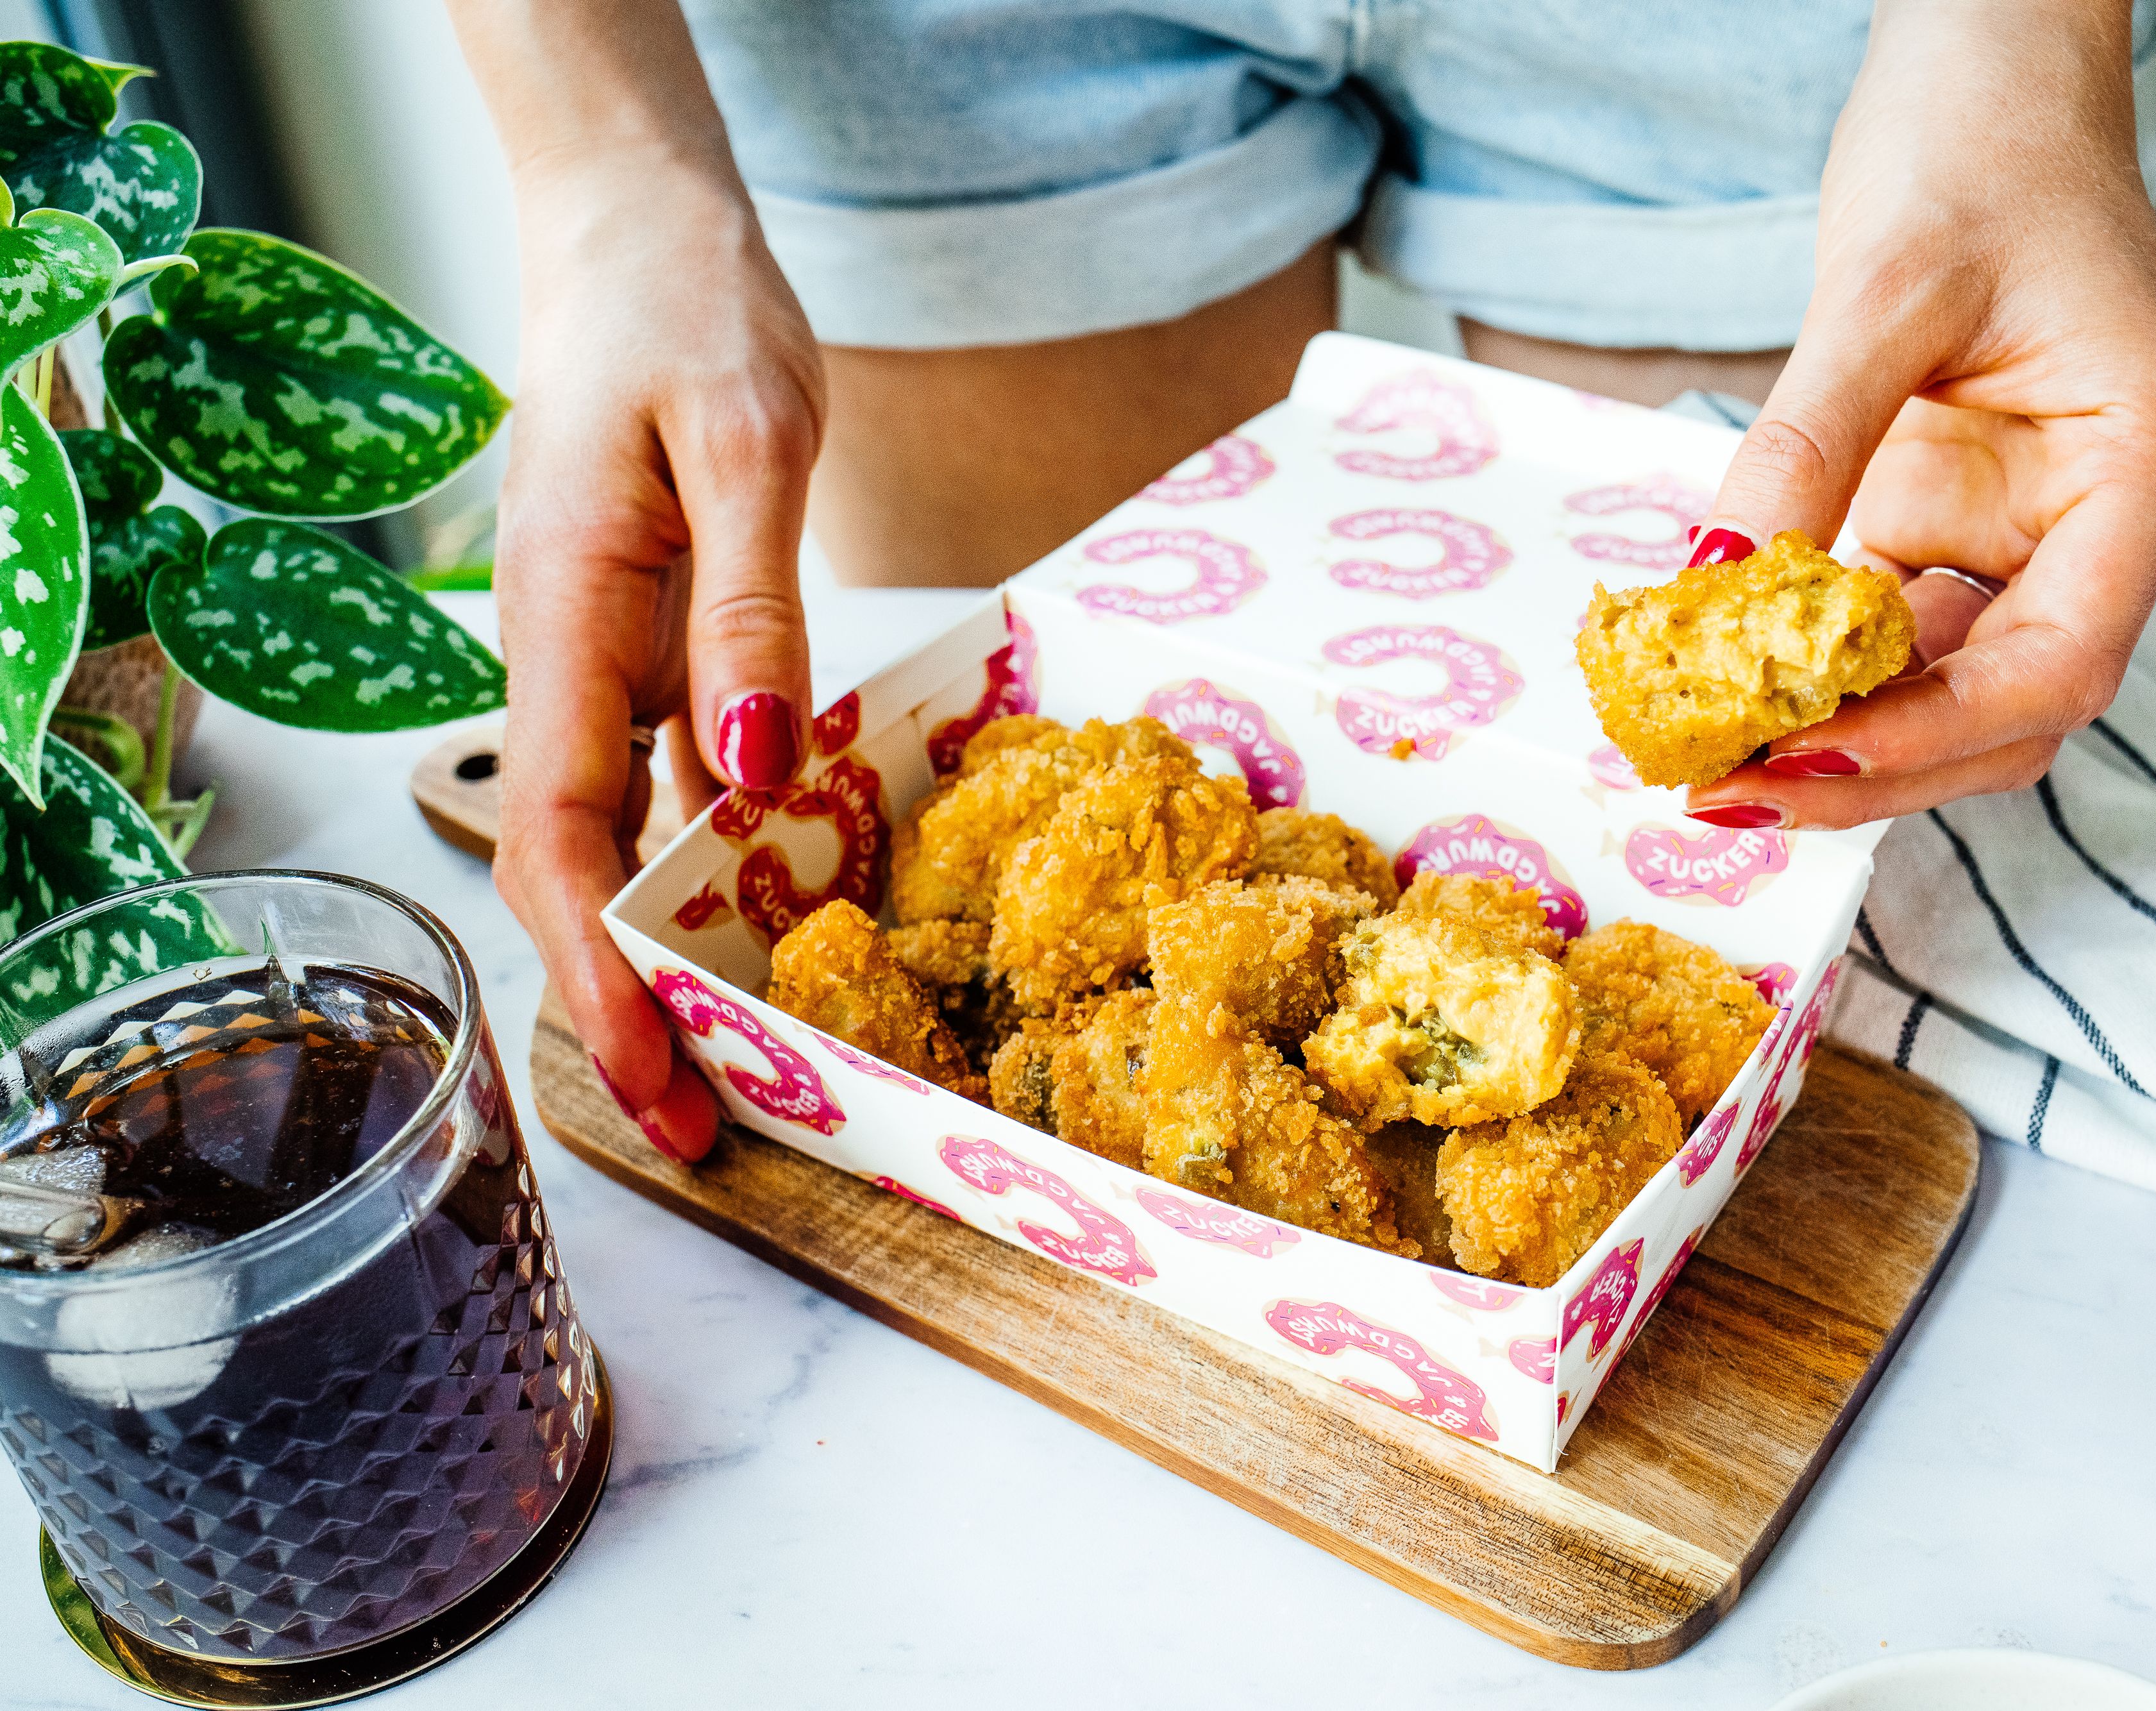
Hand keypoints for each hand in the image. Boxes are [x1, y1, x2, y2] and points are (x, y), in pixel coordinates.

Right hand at [491, 150, 824, 1161]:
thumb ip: (747, 611)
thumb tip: (755, 774)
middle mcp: (569, 660)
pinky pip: (672, 784)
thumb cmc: (688, 311)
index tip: (653, 1071)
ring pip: (619, 843)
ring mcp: (606, 662)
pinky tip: (775, 923)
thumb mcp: (745, 443)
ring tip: (748, 1067)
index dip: (596, 970)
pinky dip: (715, 868)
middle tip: (714, 1128)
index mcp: (565, 619)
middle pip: (574, 872)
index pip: (556, 836)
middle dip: (629, 1005)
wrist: (643, 236)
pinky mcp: (652, 651)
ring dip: (670, 958)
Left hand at [1684, 0, 2155, 829]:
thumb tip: (1718, 594)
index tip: (1805, 756)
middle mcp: (2102, 520)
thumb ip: (1808, 445)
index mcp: (2143, 463)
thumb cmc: (1980, 151)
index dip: (1937, 732)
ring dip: (1839, 731)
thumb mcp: (1884, 289)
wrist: (1992, 81)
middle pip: (2008, 704)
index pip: (2064, 657)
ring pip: (1950, 687)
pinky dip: (1817, 667)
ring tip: (1710, 754)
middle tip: (1727, 787)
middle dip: (1874, 761)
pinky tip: (1728, 686)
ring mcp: (2031, 528)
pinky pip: (1895, 629)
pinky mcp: (1956, 519)